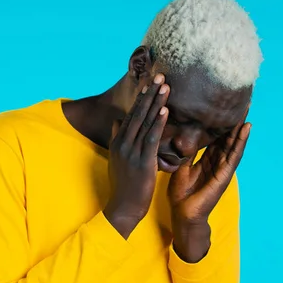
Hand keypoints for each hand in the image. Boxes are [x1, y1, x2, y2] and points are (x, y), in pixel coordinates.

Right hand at [104, 74, 169, 238]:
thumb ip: (117, 139)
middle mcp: (123, 143)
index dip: (141, 97)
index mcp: (118, 141)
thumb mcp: (117, 159)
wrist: (123, 207)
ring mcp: (131, 151)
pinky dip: (158, 123)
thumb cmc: (124, 185)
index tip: (150, 81)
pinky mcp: (142, 161)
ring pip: (145, 122)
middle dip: (149, 93)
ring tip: (165, 85)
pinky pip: (151, 138)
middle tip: (160, 74)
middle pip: (138, 113)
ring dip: (156, 102)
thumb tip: (118, 122)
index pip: (131, 114)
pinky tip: (165, 110)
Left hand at [168, 109, 250, 261]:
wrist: (183, 214)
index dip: (218, 121)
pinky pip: (234, 155)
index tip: (221, 104)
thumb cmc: (181, 193)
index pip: (214, 136)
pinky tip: (246, 128)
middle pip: (227, 137)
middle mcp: (217, 161)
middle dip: (233, 120)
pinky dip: (241, 141)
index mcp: (206, 159)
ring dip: (240, 126)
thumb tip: (181, 131)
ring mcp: (223, 168)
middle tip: (240, 100)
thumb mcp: (181, 165)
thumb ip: (185, 150)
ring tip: (247, 108)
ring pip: (234, 143)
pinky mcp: (225, 174)